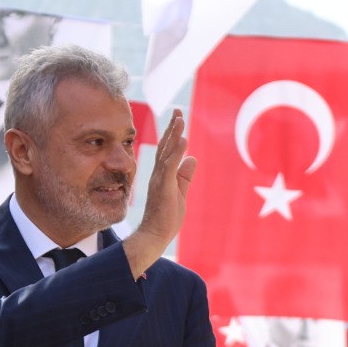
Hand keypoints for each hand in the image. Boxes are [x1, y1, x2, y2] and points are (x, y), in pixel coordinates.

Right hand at [121, 107, 194, 274]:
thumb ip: (185, 176)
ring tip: (180, 119)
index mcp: (162, 175)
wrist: (155, 235)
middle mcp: (158, 174)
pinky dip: (176, 152)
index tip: (177, 118)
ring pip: (167, 152)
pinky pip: (170, 166)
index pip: (167, 150)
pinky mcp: (164, 187)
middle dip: (172, 128)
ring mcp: (159, 180)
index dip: (172, 134)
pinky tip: (182, 140)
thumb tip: (192, 158)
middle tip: (177, 110)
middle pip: (165, 146)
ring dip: (174, 134)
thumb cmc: (165, 218)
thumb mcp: (179, 192)